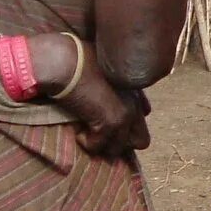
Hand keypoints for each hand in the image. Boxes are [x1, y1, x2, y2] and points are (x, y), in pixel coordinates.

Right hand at [37, 35, 150, 156]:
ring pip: (118, 148)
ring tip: (85, 130)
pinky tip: (76, 128)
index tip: (105, 121)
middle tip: (99, 133)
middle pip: (141, 141)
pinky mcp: (111, 123)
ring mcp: (126, 114)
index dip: (126, 124)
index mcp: (134, 89)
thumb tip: (102, 104)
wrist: (66, 63)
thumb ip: (111, 85)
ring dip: (100, 143)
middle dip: (120, 142)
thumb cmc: (75, 61)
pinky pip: (97, 147)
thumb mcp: (101, 71)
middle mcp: (135, 103)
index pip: (145, 114)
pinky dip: (84, 141)